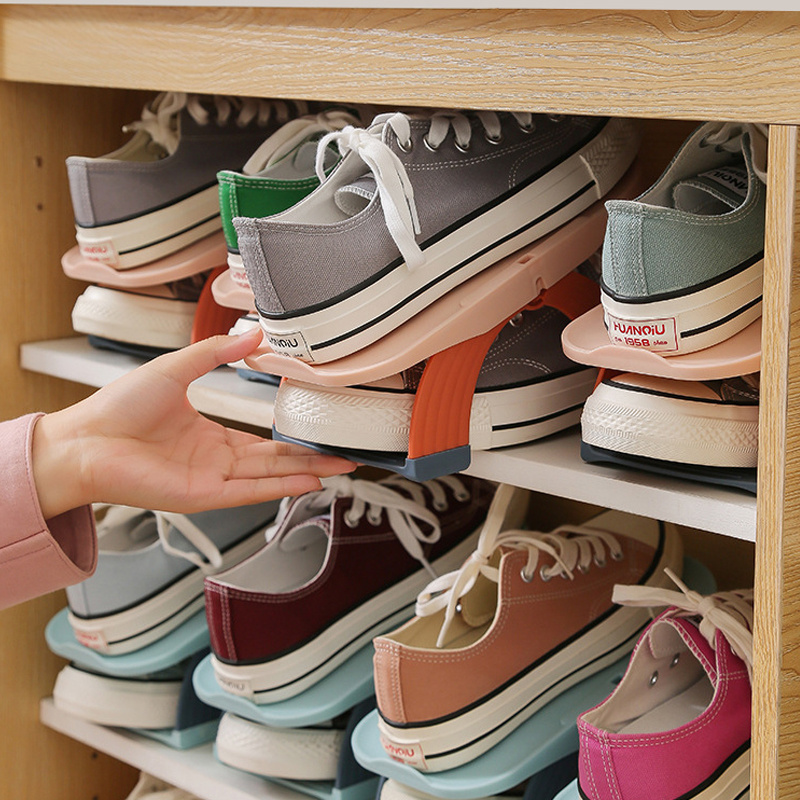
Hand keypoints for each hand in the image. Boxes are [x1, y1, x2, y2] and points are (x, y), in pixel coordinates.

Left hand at [32, 327, 355, 517]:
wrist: (86, 438)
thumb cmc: (119, 406)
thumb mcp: (176, 368)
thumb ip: (215, 353)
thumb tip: (252, 336)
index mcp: (210, 434)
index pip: (263, 441)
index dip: (294, 440)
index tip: (320, 432)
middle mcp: (216, 460)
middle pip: (276, 461)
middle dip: (312, 459)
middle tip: (346, 456)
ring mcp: (212, 479)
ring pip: (271, 477)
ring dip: (306, 473)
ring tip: (340, 469)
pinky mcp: (203, 494)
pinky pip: (250, 491)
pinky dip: (281, 487)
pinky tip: (308, 482)